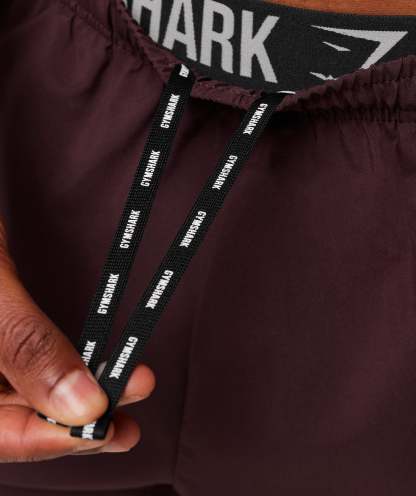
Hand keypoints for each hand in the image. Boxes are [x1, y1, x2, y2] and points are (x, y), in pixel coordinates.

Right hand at [0, 220, 155, 461]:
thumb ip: (28, 346)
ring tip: (128, 395)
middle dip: (77, 425)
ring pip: (26, 398)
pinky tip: (98, 373)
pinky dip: (66, 371)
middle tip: (127, 425)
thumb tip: (84, 405)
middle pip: (15, 422)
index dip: (55, 440)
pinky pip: (28, 370)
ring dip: (79, 398)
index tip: (108, 429)